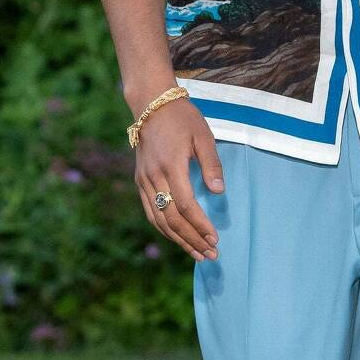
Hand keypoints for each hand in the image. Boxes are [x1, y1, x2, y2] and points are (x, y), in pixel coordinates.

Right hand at [134, 101, 224, 261]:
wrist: (151, 105)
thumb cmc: (182, 118)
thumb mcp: (203, 136)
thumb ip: (211, 165)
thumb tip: (219, 192)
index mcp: (171, 165)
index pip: (186, 205)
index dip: (200, 225)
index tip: (215, 239)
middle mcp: (154, 177)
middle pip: (172, 218)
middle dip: (192, 239)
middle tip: (211, 254)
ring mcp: (144, 180)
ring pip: (159, 220)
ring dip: (178, 240)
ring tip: (197, 254)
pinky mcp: (140, 181)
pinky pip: (151, 212)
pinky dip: (164, 229)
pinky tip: (178, 238)